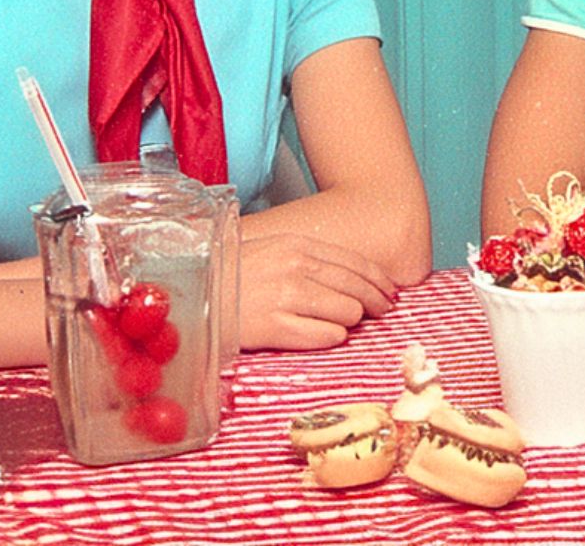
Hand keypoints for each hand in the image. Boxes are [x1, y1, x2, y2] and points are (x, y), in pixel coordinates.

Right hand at [238, 232, 399, 350]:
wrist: (194, 294)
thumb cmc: (231, 273)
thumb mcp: (270, 249)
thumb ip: (307, 259)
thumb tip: (346, 277)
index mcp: (297, 246)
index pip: (355, 263)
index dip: (379, 281)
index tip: (389, 292)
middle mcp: (297, 268)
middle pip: (358, 288)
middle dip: (376, 303)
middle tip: (382, 312)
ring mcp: (288, 298)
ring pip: (348, 313)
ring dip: (350, 321)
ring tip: (342, 323)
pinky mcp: (277, 328)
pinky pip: (326, 336)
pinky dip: (331, 337)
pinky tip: (324, 335)